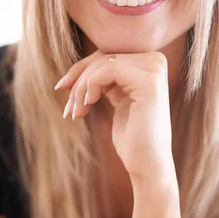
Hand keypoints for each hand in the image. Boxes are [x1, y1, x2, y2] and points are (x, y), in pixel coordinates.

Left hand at [54, 49, 173, 179]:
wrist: (147, 163)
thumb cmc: (131, 136)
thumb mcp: (117, 99)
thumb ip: (106, 78)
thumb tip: (75, 68)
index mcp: (150, 63)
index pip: (107, 55)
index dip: (81, 70)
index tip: (62, 88)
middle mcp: (156, 61)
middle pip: (103, 57)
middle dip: (79, 80)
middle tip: (68, 107)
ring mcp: (154, 70)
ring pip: (102, 64)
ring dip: (81, 88)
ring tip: (76, 112)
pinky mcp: (149, 82)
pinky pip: (107, 71)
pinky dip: (90, 86)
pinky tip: (87, 105)